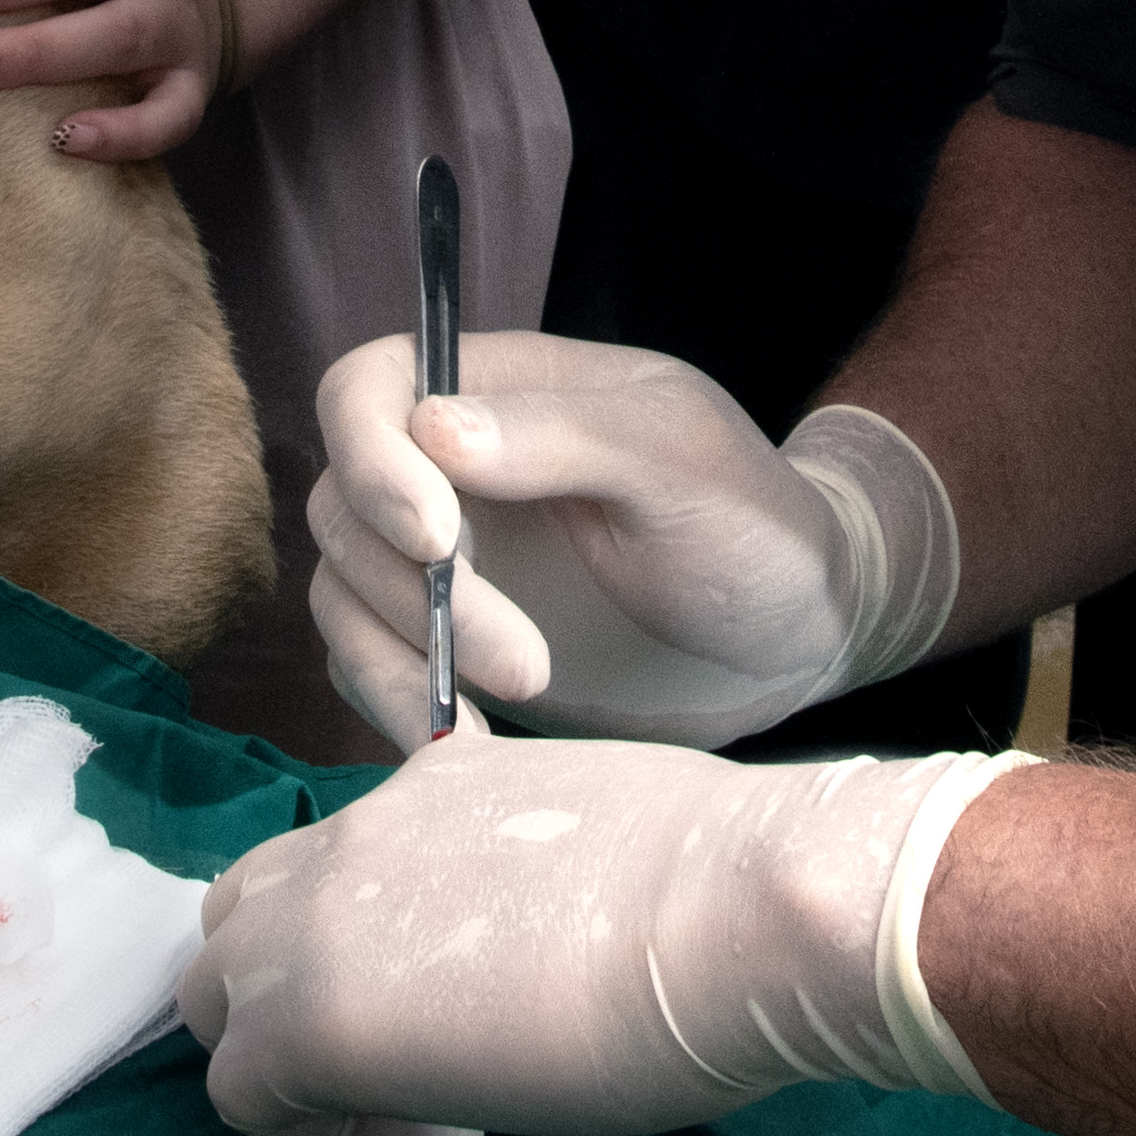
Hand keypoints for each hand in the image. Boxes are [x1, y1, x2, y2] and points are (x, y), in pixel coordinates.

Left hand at [179, 734, 1005, 1135]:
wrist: (746, 906)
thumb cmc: (733, 891)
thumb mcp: (613, 851)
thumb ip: (537, 887)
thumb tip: (547, 948)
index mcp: (436, 783)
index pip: (336, 863)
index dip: (380, 949)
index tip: (481, 1004)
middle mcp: (359, 832)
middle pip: (242, 918)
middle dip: (301, 998)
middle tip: (428, 1063)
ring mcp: (317, 917)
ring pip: (217, 998)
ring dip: (294, 1062)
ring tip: (424, 1109)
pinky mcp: (304, 1017)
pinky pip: (243, 1098)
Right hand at [296, 333, 941, 750]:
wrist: (792, 642)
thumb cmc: (753, 526)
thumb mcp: (683, 461)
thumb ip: (566, 433)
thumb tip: (431, 429)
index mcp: (499, 392)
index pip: (368, 389)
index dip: (372, 458)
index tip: (436, 538)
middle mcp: (449, 471)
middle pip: (344, 506)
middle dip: (411, 591)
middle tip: (526, 663)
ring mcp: (445, 563)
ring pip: (343, 594)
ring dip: (399, 658)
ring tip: (500, 712)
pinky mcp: (448, 647)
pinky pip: (370, 667)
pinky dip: (400, 704)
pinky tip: (471, 746)